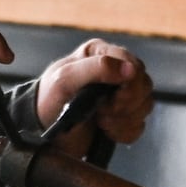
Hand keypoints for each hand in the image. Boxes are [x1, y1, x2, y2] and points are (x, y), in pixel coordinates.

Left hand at [27, 36, 152, 146]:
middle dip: (125, 103)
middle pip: (144, 84)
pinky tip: (106, 131)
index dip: (129, 83)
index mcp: (100, 54)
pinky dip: (124, 132)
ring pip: (145, 105)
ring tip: (100, 121)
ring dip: (123, 119)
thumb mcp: (64, 79)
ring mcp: (120, 95)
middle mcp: (114, 71)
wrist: (40, 132)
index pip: (133, 64)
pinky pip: (139, 125)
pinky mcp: (121, 117)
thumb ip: (97, 68)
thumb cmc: (47, 99)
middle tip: (102, 111)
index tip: (114, 98)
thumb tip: (130, 69)